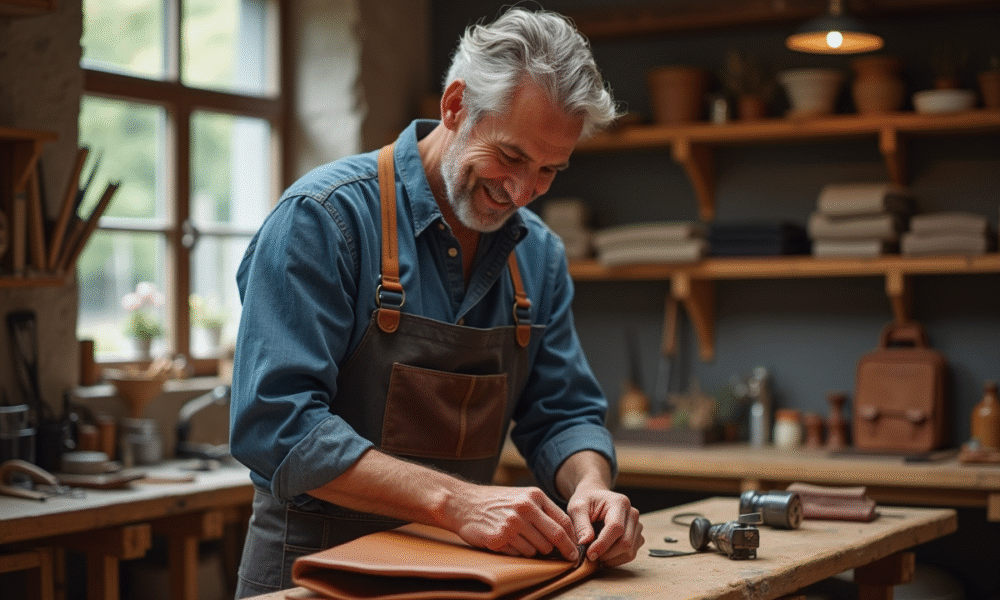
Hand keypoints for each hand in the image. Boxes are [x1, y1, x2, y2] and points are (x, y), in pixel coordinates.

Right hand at [447, 484, 580, 560]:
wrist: (463, 503)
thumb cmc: (496, 502)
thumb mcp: (522, 496)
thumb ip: (542, 510)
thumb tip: (565, 533)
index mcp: (534, 496)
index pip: (563, 522)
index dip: (571, 540)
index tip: (575, 551)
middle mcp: (525, 509)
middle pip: (553, 539)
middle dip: (556, 550)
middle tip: (554, 554)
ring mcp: (512, 524)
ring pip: (536, 549)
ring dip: (533, 550)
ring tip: (519, 539)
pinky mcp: (500, 538)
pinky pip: (519, 554)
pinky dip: (517, 552)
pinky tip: (507, 541)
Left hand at [566, 485, 642, 566]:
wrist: (595, 498)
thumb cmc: (585, 502)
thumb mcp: (577, 508)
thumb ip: (581, 525)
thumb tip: (585, 543)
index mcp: (619, 503)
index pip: (616, 527)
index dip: (603, 544)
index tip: (589, 554)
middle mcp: (632, 513)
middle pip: (626, 542)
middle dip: (607, 554)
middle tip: (590, 556)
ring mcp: (637, 525)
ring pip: (629, 551)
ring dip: (611, 559)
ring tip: (596, 555)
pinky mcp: (637, 536)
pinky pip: (630, 554)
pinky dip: (616, 559)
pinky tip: (604, 554)